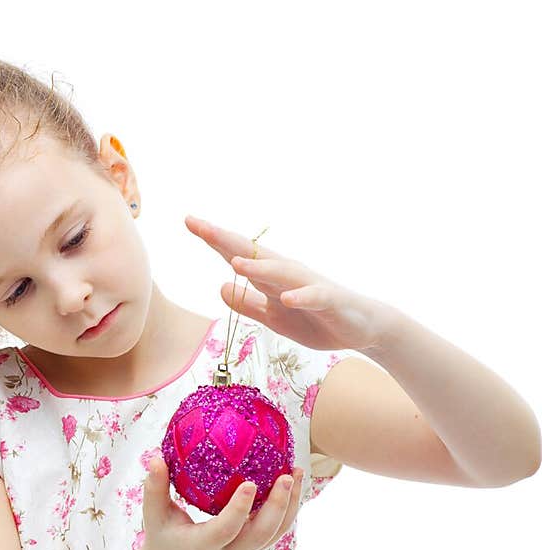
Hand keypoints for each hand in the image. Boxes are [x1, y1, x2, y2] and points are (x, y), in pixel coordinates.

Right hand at [138, 456, 303, 549]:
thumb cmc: (162, 541)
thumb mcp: (154, 517)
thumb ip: (155, 489)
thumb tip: (156, 458)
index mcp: (204, 547)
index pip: (226, 529)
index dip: (240, 508)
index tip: (250, 483)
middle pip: (262, 534)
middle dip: (278, 505)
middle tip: (287, 475)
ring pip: (276, 533)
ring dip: (291, 505)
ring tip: (297, 473)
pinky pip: (275, 531)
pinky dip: (287, 509)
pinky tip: (291, 484)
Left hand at [185, 214, 386, 354]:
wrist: (361, 328)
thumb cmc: (315, 319)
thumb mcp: (273, 318)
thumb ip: (248, 304)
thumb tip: (220, 287)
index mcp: (272, 278)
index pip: (238, 254)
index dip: (214, 240)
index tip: (190, 221)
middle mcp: (288, 274)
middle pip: (254, 254)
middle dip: (226, 240)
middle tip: (200, 225)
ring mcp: (310, 285)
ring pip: (282, 273)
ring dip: (260, 267)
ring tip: (235, 262)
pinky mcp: (331, 301)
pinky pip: (314, 297)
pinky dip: (301, 296)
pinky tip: (286, 297)